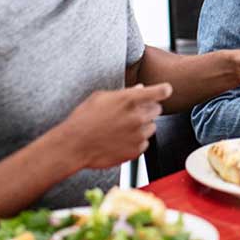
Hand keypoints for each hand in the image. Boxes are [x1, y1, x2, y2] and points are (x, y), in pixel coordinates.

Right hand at [58, 83, 172, 168]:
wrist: (74, 145)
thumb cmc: (84, 119)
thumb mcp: (101, 97)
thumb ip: (125, 93)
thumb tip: (140, 88)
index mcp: (130, 100)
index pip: (161, 91)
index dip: (164, 90)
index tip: (165, 90)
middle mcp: (137, 117)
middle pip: (158, 109)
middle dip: (148, 109)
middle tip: (132, 112)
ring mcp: (138, 135)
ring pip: (152, 127)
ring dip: (143, 126)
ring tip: (123, 127)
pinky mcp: (136, 150)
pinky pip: (145, 143)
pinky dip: (137, 141)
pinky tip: (121, 139)